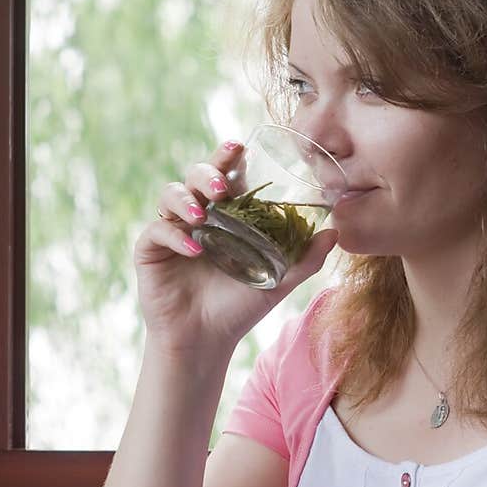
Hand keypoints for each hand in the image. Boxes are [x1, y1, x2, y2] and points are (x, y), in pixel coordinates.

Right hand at [134, 139, 337, 356]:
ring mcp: (172, 230)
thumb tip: (336, 232)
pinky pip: (157, 231)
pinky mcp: (150, 250)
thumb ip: (306, 258)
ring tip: (203, 215)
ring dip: (186, 199)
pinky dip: (175, 236)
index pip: (225, 174)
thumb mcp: (279, 281)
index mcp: (225, 214)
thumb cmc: (240, 307)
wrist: (207, 340)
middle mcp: (197, 215)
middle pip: (194, 175)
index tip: (238, 145)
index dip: (227, 156)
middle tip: (221, 187)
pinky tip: (194, 249)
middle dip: (206, 172)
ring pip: (170, 194)